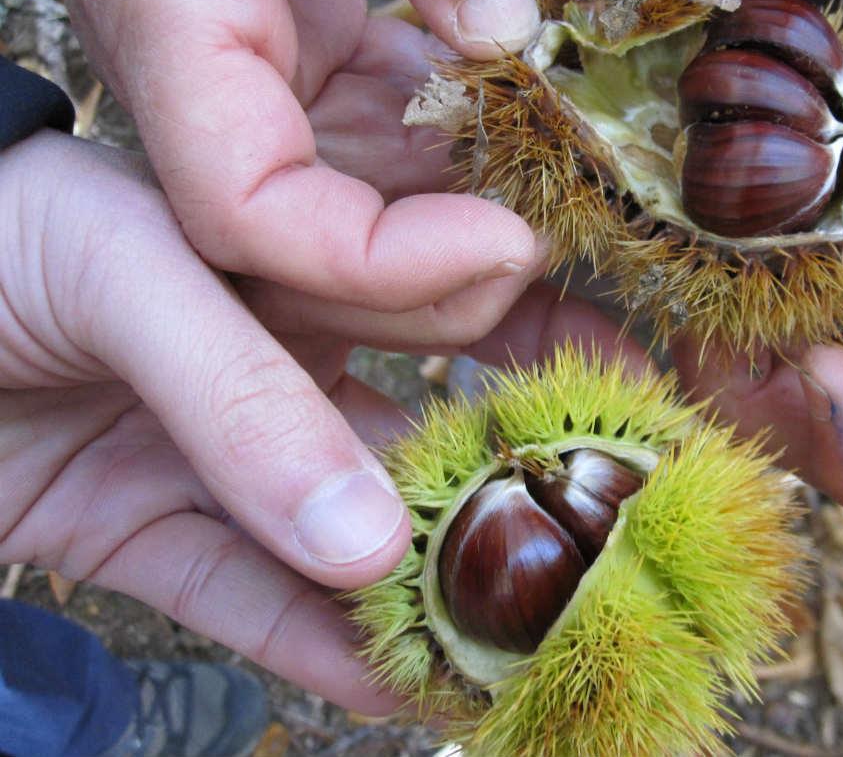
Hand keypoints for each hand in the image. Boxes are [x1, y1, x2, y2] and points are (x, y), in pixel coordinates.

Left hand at [0, 130, 641, 709]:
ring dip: (417, 588)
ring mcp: (207, 450)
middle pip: (404, 427)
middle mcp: (261, 352)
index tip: (617, 402)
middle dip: (497, 481)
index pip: (430, 304)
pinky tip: (397, 686)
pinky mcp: (140, 533)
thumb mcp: (126, 275)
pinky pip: (243, 598)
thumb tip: (374, 539)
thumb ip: (249, 399)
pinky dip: (313, 648)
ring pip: (337, 530)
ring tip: (513, 642)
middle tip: (597, 539)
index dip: (526, 351)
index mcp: (280, 254)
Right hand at [47, 0, 538, 313]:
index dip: (373, 264)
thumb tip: (505, 39)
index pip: (244, 208)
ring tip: (565, 204)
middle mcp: (193, 58)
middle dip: (426, 277)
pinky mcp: (300, 47)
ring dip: (451, 225)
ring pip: (340, 206)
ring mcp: (247, 62)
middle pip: (293, 245)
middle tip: (556, 239)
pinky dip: (450, 158)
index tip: (509, 239)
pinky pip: (371, 139)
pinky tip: (528, 142)